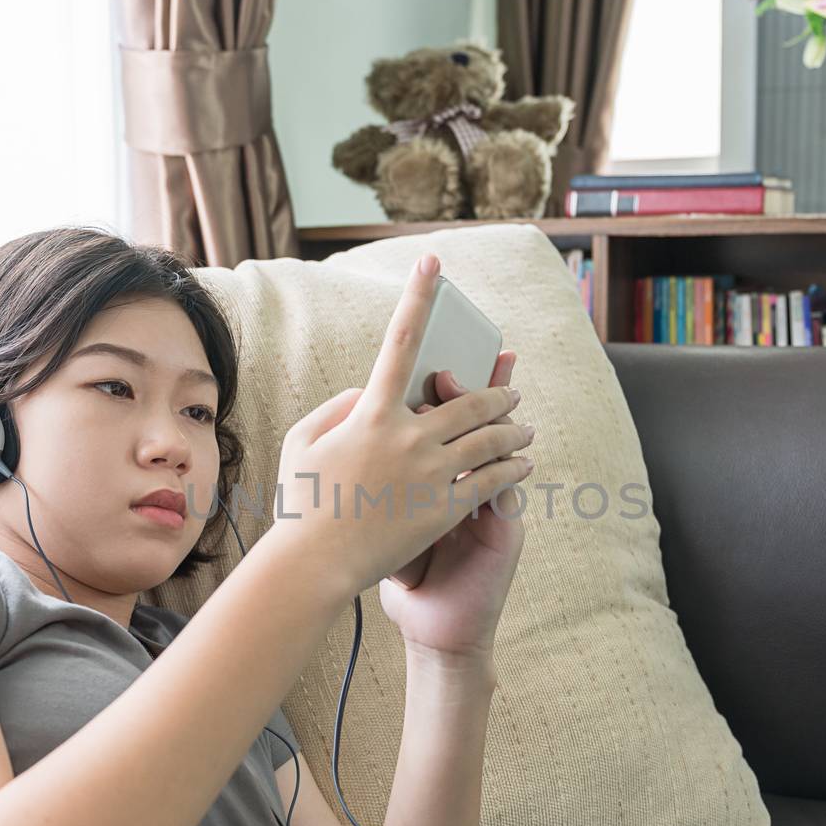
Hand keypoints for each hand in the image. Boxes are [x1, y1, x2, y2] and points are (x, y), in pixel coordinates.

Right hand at [265, 254, 534, 600]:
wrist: (315, 564)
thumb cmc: (301, 503)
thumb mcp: (302, 442)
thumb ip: (337, 406)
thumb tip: (370, 390)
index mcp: (372, 414)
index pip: (400, 342)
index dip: (417, 297)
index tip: (432, 261)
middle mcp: (408, 436)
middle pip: (469, 400)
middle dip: (497, 393)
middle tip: (510, 393)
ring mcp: (432, 473)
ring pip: (491, 438)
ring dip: (513, 429)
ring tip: (524, 429)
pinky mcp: (447, 507)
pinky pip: (495, 478)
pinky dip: (514, 467)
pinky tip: (524, 465)